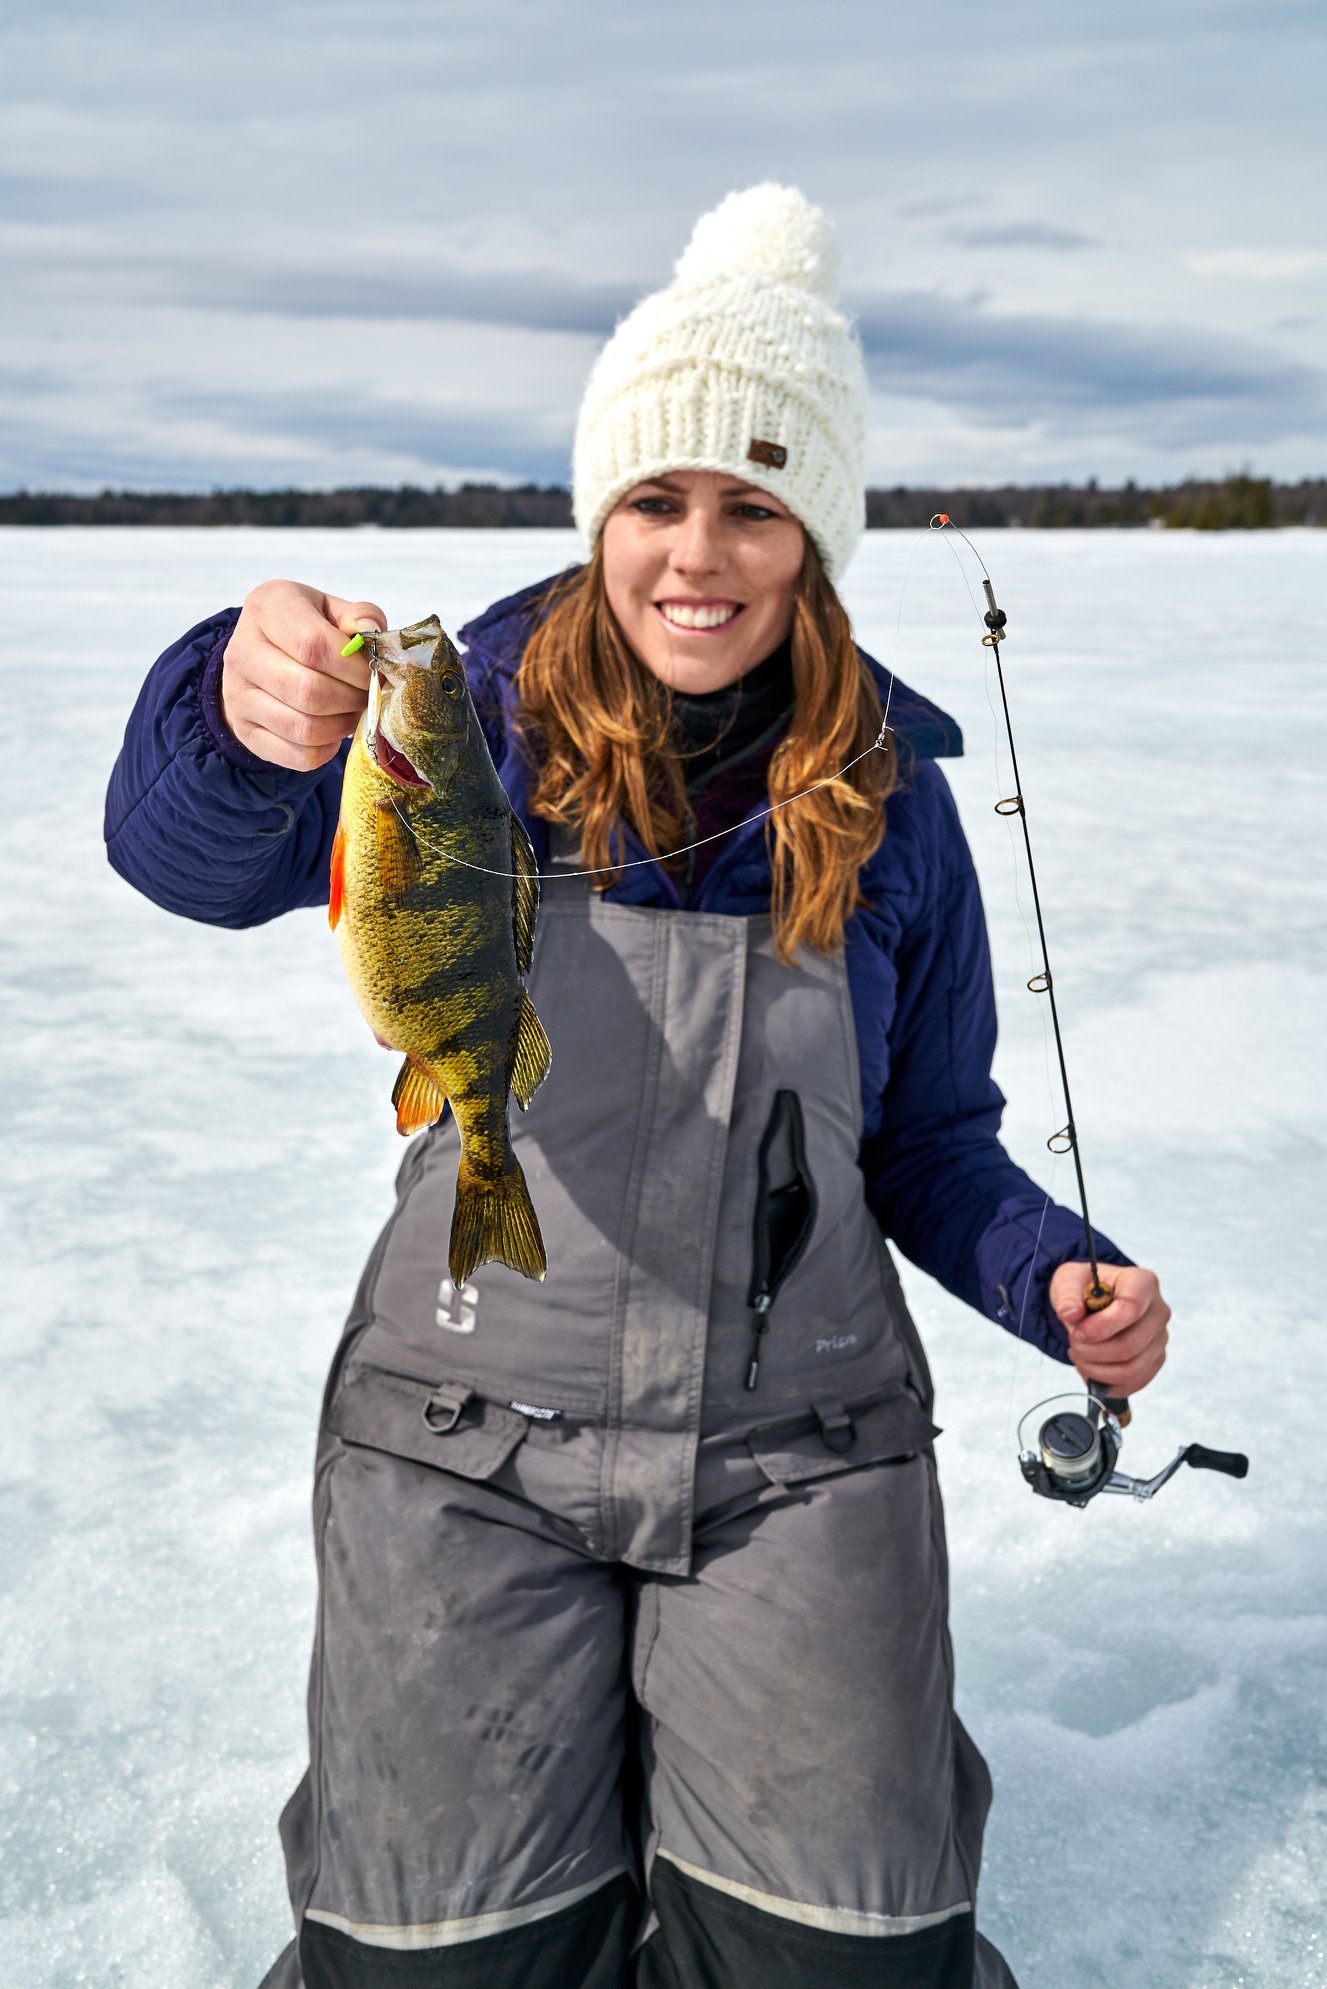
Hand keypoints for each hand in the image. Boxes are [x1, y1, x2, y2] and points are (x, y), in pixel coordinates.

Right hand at [221, 580, 386, 770]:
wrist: (257, 654)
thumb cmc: (303, 627)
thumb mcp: (328, 609)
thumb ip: (357, 616)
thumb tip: (371, 631)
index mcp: (267, 608)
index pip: (313, 646)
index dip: (354, 668)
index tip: (376, 673)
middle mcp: (243, 652)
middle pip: (309, 692)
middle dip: (353, 699)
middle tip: (368, 695)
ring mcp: (238, 695)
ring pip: (305, 728)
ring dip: (343, 726)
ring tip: (353, 711)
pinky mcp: (246, 731)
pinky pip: (298, 756)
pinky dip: (327, 750)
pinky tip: (333, 731)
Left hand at [1049, 1262, 1170, 1396]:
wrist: (1092, 1301)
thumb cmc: (1085, 1288)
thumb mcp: (1068, 1280)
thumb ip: (1067, 1294)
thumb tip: (1070, 1313)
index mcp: (1143, 1283)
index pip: (1131, 1309)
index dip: (1101, 1327)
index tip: (1077, 1333)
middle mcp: (1158, 1312)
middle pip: (1130, 1346)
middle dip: (1092, 1352)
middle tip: (1073, 1344)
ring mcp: (1159, 1339)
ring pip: (1132, 1369)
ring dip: (1097, 1370)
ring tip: (1078, 1356)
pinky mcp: (1154, 1360)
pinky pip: (1133, 1383)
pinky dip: (1106, 1382)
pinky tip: (1089, 1368)